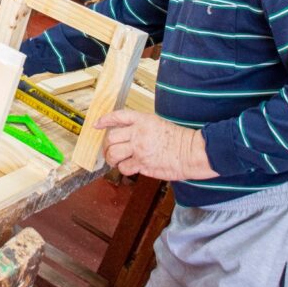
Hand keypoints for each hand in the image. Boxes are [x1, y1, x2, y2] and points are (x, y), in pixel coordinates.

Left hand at [95, 110, 218, 180]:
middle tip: (110, 151)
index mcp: (143, 120)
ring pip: (113, 154)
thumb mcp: (159, 124)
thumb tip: (129, 135)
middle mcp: (138, 133)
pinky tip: (130, 168)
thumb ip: (142, 127)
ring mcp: (139, 149)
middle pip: (111, 138)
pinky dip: (124, 169)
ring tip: (115, 161)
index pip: (118, 117)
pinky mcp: (142, 164)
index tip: (97, 124)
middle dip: (107, 146)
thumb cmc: (179, 139)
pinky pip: (124, 167)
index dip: (105, 120)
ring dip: (112, 159)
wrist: (191, 152)